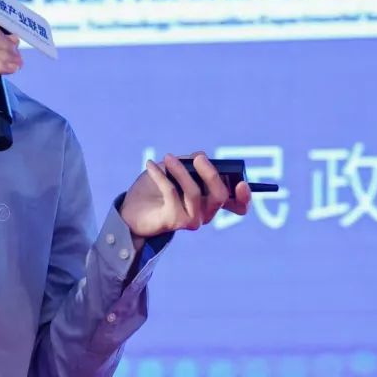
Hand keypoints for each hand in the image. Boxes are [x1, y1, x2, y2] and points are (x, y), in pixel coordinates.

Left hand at [119, 152, 252, 243]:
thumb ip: (190, 163)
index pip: (237, 204)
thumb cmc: (156, 188)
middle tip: (198, 158)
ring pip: (194, 193)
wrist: (131, 210)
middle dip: (211, 174)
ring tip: (168, 158)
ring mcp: (191, 220)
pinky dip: (160, 175)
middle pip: (219, 196)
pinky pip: (171, 193)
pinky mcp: (174, 222)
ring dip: (181, 171)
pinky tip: (150, 165)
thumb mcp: (174, 169)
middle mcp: (205, 213)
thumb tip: (201, 156)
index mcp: (211, 200)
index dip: (244, 197)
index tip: (241, 183)